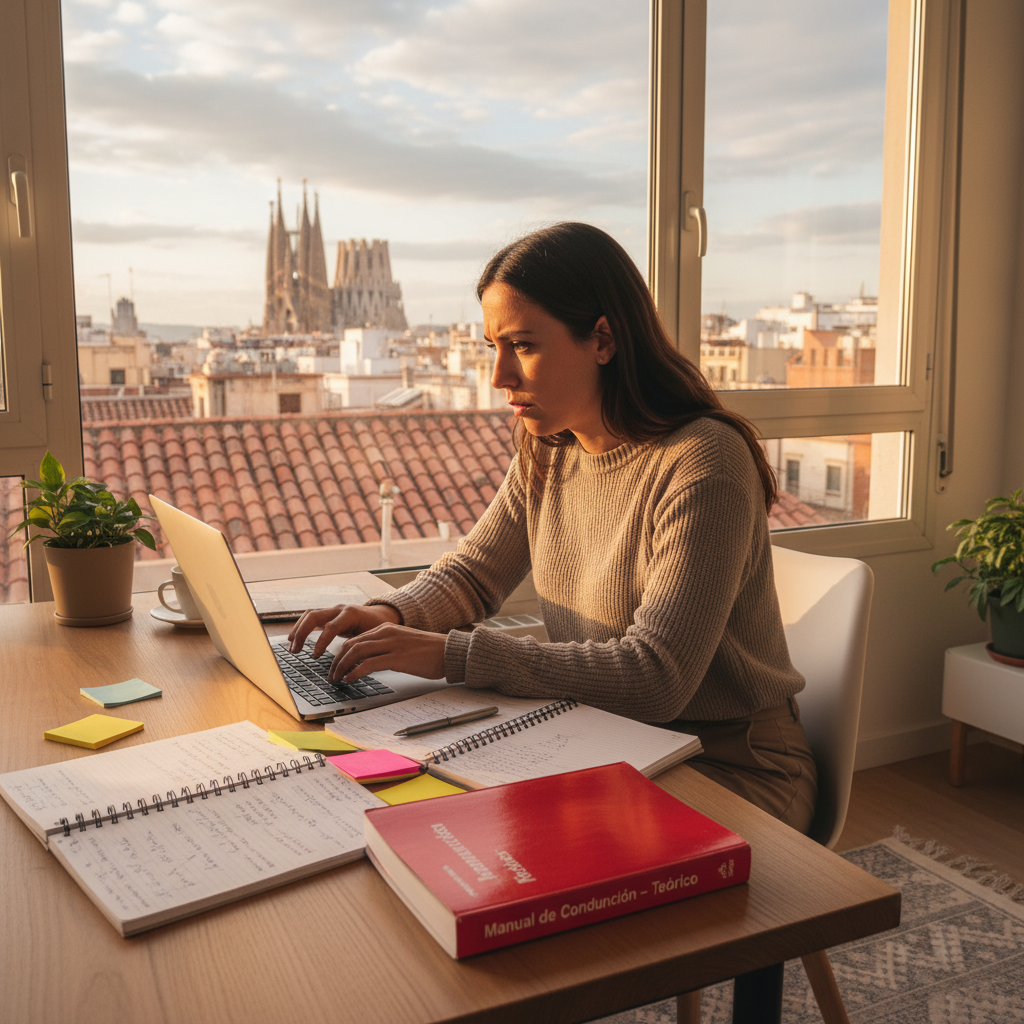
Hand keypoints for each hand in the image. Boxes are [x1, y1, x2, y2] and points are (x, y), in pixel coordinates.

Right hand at [287, 603, 401, 657]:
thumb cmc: (378, 628)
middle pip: (314, 615)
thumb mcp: (372, 638)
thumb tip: (348, 670)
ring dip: (298, 630)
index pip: (331, 627)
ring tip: (292, 647)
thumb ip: (360, 651)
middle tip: (295, 650)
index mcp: (351, 614)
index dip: (321, 642)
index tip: (314, 656)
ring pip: (310, 614)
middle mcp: (339, 609)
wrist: (382, 615)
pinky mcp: (329, 615)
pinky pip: (311, 618)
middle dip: (302, 633)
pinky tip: (295, 640)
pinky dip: (301, 628)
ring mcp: (333, 610)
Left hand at [329, 623, 446, 683]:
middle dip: (336, 662)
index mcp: (387, 629)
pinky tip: (350, 679)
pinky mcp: (397, 658)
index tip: (335, 667)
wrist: (449, 652)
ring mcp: (391, 644)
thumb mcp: (404, 644)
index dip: (341, 654)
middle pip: (351, 645)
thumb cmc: (430, 652)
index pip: (355, 639)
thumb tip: (370, 663)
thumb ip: (387, 648)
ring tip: (336, 680)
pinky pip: (368, 663)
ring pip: (356, 652)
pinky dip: (355, 672)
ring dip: (342, 667)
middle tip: (331, 676)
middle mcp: (386, 633)